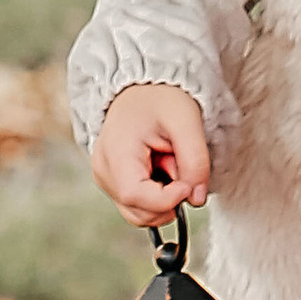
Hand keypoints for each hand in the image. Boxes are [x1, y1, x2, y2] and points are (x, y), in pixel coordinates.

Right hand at [91, 83, 210, 229]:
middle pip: (137, 211)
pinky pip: (138, 204)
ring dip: (163, 198)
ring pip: (138, 213)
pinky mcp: (113, 182)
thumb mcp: (186, 121)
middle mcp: (103, 171)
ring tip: (169, 162)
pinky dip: (156, 195)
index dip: (167, 199)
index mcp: (115, 153)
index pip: (136, 196)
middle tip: (179, 165)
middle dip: (168, 200)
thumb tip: (196, 199)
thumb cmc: (160, 98)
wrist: (143, 86)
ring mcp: (105, 178)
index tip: (189, 184)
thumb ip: (196, 161)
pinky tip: (160, 167)